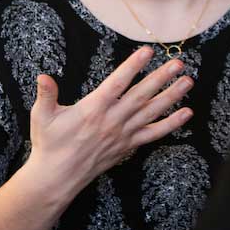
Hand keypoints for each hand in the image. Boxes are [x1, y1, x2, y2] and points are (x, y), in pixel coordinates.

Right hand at [28, 46, 192, 186]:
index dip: (133, 66)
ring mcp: (123, 134)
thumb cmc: (49, 144)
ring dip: (171, 96)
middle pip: (141, 95)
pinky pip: (154, 134)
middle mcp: (112, 120)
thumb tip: (43, 77)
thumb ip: (46, 95)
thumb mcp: (42, 116)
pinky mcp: (128, 146)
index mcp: (93, 109)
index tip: (147, 52)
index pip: (117, 83)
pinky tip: (186, 113)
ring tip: (187, 82)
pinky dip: (171, 124)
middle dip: (161, 78)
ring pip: (151, 112)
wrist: (58, 176)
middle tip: (178, 63)